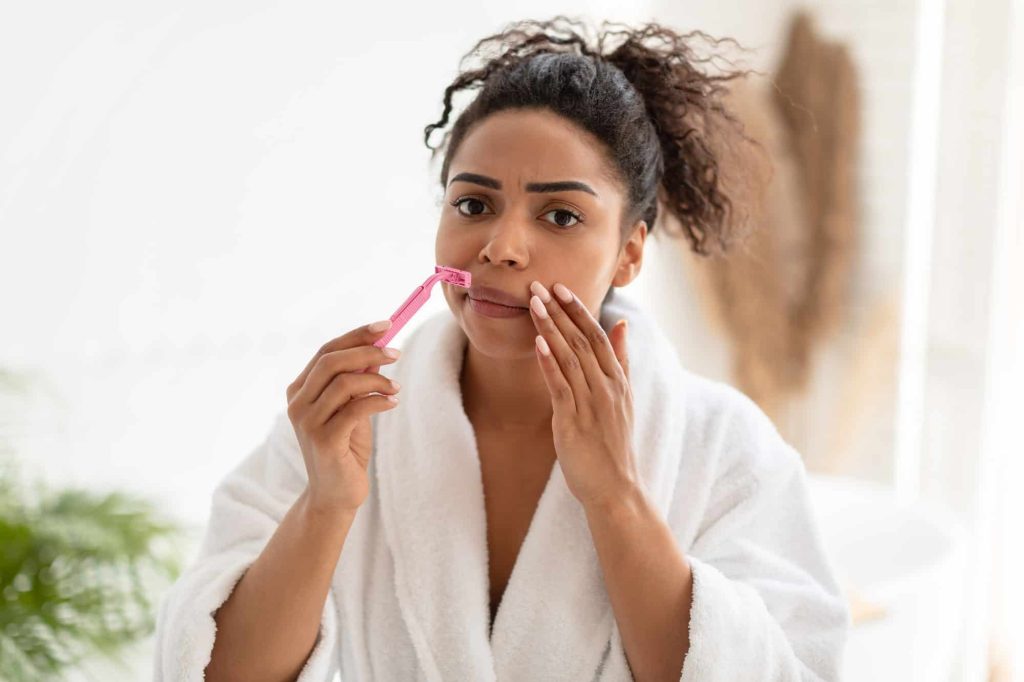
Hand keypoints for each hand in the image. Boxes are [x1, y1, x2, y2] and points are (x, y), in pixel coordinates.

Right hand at [286, 322, 401, 513]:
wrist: (335, 495)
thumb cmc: (345, 448)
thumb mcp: (352, 408)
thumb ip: (359, 380)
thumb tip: (379, 348)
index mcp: (300, 390)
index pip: (327, 351)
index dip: (356, 335)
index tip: (385, 326)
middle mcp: (298, 403)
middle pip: (331, 361)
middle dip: (367, 351)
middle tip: (396, 352)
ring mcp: (307, 422)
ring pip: (344, 383)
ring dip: (377, 379)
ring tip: (396, 388)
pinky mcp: (324, 440)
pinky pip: (355, 409)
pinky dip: (378, 401)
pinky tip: (392, 403)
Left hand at [528, 280, 639, 508]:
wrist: (616, 488)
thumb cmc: (614, 443)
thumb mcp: (623, 397)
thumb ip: (621, 359)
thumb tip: (622, 323)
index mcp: (618, 380)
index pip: (598, 335)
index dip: (578, 310)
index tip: (560, 288)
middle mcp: (607, 387)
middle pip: (581, 340)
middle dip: (559, 311)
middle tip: (538, 285)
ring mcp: (591, 404)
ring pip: (569, 357)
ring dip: (549, 328)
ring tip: (533, 304)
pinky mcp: (574, 422)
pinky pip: (560, 387)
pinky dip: (549, 363)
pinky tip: (537, 344)